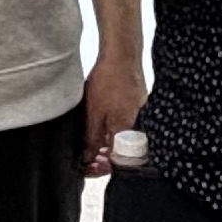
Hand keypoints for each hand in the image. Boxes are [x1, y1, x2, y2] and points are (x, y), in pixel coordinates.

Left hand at [82, 46, 144, 172]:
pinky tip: (99, 120)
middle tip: (83, 155)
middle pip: (119, 149)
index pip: (116, 161)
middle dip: (101, 155)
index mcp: (126, 131)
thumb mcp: (93, 114)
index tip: (85, 167)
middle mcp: (136, 125)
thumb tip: (87, 159)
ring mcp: (138, 112)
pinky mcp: (137, 102)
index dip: (99, 167)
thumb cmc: (108, 81)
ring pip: (121, 135)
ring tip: (87, 138)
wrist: (122, 54)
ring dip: (105, 140)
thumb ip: (91, 139)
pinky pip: (124, 121)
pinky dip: (111, 125)